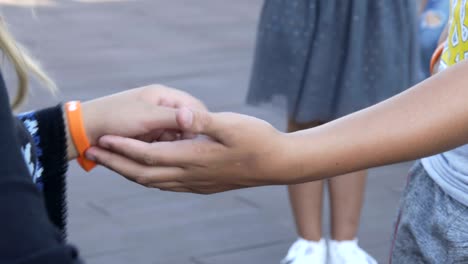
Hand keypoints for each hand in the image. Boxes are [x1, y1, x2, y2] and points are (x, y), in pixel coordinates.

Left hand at [66, 85, 206, 158]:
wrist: (80, 129)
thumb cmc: (112, 117)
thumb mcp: (146, 116)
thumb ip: (173, 118)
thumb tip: (200, 117)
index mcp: (167, 97)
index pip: (197, 110)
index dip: (199, 126)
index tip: (195, 143)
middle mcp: (164, 109)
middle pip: (188, 127)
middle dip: (184, 141)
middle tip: (179, 155)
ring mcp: (158, 124)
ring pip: (176, 140)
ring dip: (170, 150)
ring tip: (157, 160)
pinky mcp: (150, 139)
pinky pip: (163, 150)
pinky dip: (159, 156)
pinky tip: (152, 163)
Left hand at [86, 108, 293, 193]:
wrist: (278, 164)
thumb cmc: (258, 140)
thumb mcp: (231, 124)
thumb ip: (202, 120)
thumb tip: (179, 114)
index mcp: (194, 157)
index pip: (148, 155)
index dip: (123, 148)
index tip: (102, 140)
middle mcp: (191, 175)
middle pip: (144, 173)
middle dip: (116, 163)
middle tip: (94, 154)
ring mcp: (197, 183)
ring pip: (154, 182)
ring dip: (130, 172)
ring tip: (112, 163)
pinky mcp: (204, 185)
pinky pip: (168, 185)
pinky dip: (150, 178)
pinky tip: (147, 172)